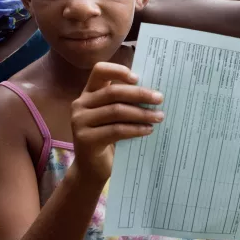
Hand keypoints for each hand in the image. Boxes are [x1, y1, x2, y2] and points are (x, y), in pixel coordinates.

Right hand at [70, 63, 163, 182]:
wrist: (92, 168)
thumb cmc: (108, 137)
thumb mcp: (114, 116)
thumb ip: (125, 102)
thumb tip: (154, 92)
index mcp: (89, 93)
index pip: (99, 71)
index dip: (118, 71)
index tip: (138, 78)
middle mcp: (80, 104)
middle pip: (113, 92)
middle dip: (139, 94)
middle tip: (160, 99)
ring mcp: (80, 121)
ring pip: (116, 111)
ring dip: (141, 113)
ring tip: (159, 116)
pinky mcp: (86, 139)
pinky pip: (116, 130)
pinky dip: (135, 129)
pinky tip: (148, 130)